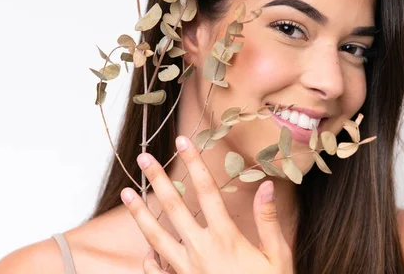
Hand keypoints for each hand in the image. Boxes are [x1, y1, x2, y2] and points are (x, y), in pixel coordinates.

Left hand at [120, 135, 293, 273]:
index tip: (183, 142)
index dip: (195, 163)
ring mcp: (186, 271)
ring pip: (156, 238)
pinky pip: (157, 272)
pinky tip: (144, 251)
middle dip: (157, 180)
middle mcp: (201, 250)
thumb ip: (268, 220)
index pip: (207, 191)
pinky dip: (148, 260)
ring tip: (126, 193)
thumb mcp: (278, 256)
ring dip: (139, 214)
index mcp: (226, 238)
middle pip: (174, 208)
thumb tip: (266, 185)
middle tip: (144, 158)